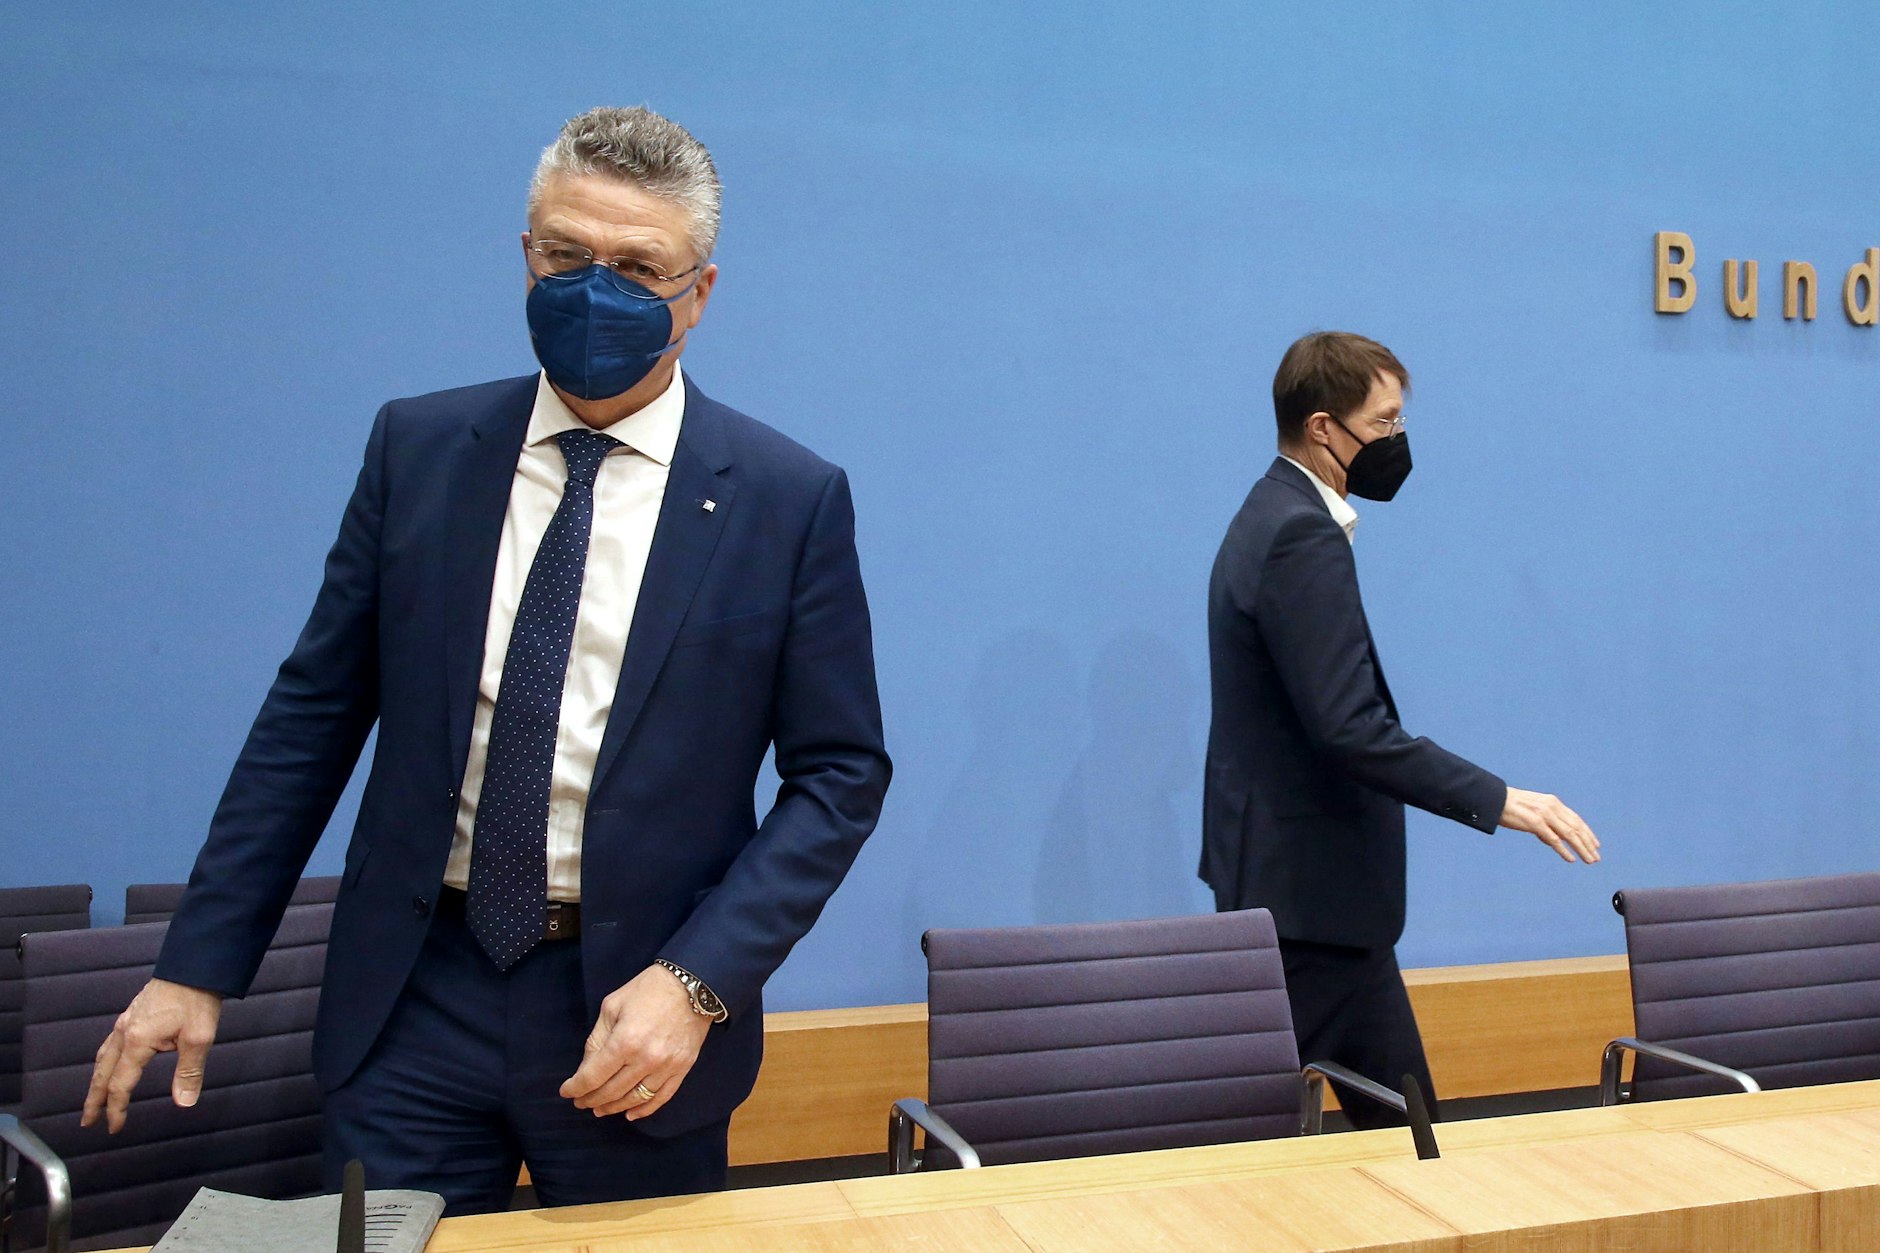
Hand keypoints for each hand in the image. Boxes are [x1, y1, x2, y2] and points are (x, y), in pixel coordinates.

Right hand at [82, 978, 223, 1133]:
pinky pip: (110, 1044)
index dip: (116, 1109)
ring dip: (96, 1081)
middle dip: (94, 1100)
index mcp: (137, 1041)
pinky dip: (104, 1062)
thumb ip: (189, 1072)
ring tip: (93, 1099)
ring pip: (102, 1058)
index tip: (114, 1128)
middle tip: (88, 1121)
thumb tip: (183, 1103)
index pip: (120, 1084)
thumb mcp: (199, 1038)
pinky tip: (109, 1064)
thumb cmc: (197, 1000)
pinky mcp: (132, 1014)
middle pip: (102, 1073)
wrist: (195, 966)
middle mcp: (124, 1032)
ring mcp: (125, 1022)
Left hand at [560, 964, 711, 1120]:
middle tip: (581, 1103)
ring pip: (635, 1099)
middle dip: (591, 1100)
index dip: (576, 1088)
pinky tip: (630, 1114)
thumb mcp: (612, 1007)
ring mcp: (667, 1067)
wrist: (692, 984)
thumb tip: (587, 1069)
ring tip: (600, 1109)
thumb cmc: (647, 990)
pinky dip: (644, 1110)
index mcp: (625, 1041)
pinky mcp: (682, 1068)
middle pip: (611, 1091)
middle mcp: (645, 1059)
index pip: (593, 1076)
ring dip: (614, 1107)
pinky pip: (661, 1097)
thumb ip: (597, 1040)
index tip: (566, 1092)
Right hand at [1500, 788, 1600, 863]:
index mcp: (1553, 802)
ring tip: (1589, 860)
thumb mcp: (1534, 810)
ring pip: (1569, 834)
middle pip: (1576, 828)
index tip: (1596, 845)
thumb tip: (1554, 840)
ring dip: (1581, 849)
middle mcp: (1552, 807)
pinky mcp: (1535, 823)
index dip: (1588, 833)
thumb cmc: (1512, 806)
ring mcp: (1544, 814)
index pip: (1576, 819)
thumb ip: (1546, 822)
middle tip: (1596, 857)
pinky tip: (1572, 859)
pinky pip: (1554, 840)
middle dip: (1588, 843)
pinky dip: (1564, 850)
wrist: (1495, 800)